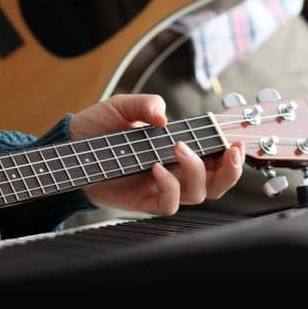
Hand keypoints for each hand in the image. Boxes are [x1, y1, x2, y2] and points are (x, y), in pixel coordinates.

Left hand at [71, 93, 244, 215]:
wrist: (70, 145)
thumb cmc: (100, 126)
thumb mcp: (122, 106)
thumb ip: (146, 105)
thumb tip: (164, 117)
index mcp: (179, 148)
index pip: (216, 157)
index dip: (233, 153)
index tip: (237, 140)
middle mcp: (175, 170)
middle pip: (218, 183)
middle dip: (231, 170)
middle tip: (230, 151)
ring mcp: (161, 187)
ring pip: (198, 194)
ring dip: (196, 171)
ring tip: (178, 149)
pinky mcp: (144, 202)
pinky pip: (169, 204)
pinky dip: (169, 186)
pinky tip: (157, 168)